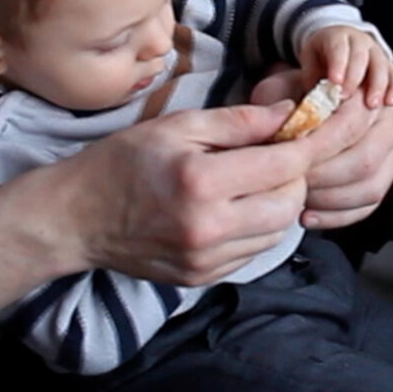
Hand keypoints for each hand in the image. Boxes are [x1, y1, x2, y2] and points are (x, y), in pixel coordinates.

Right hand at [36, 102, 313, 285]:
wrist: (76, 219)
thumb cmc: (123, 162)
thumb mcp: (176, 126)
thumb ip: (238, 121)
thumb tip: (290, 113)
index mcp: (201, 182)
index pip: (284, 165)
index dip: (309, 145)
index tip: (316, 131)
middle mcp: (208, 228)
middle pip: (290, 203)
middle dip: (295, 177)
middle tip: (277, 156)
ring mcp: (206, 259)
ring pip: (278, 232)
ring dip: (279, 204)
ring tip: (254, 182)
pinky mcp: (203, 278)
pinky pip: (254, 252)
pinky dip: (256, 229)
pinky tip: (233, 209)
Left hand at [250, 66, 392, 228]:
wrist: (295, 118)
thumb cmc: (284, 102)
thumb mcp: (277, 91)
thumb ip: (282, 101)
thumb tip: (289, 116)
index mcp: (365, 94)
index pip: (353, 122)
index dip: (321, 144)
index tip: (292, 156)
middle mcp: (387, 124)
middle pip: (366, 160)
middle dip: (325, 176)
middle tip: (294, 181)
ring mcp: (389, 157)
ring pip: (370, 188)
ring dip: (329, 199)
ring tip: (298, 197)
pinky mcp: (380, 183)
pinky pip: (366, 208)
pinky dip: (334, 216)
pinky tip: (306, 215)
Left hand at [298, 25, 392, 107]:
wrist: (337, 48)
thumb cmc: (321, 59)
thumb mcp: (310, 64)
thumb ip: (311, 80)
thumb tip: (311, 104)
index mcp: (337, 37)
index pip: (338, 47)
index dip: (338, 63)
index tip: (335, 81)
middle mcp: (359, 41)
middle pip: (360, 55)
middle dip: (354, 77)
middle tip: (347, 96)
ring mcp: (376, 52)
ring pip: (380, 64)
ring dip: (377, 85)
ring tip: (371, 104)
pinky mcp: (387, 64)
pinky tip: (389, 102)